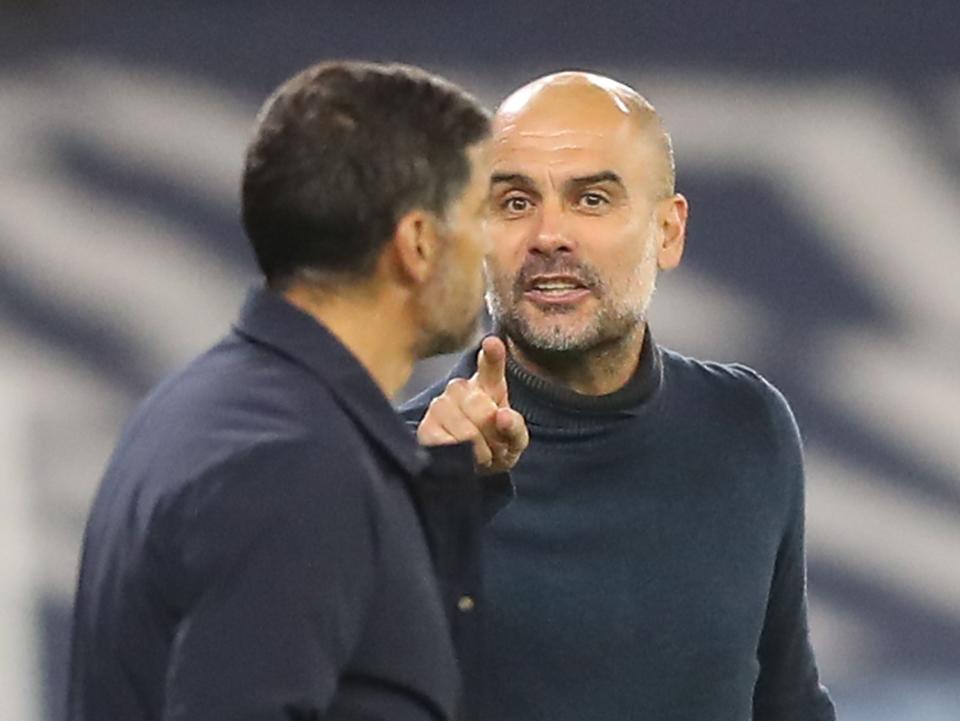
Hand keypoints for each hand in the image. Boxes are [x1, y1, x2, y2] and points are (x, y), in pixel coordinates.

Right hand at [417, 336, 528, 473]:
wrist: (473, 469)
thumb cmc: (496, 445)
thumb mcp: (515, 439)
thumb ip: (515, 426)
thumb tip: (503, 416)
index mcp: (488, 383)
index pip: (490, 365)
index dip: (492, 353)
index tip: (492, 342)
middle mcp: (460, 388)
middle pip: (480, 407)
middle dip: (492, 434)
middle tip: (495, 446)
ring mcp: (440, 405)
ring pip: (464, 428)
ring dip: (478, 449)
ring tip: (481, 453)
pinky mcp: (425, 427)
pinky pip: (447, 442)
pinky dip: (461, 455)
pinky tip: (462, 456)